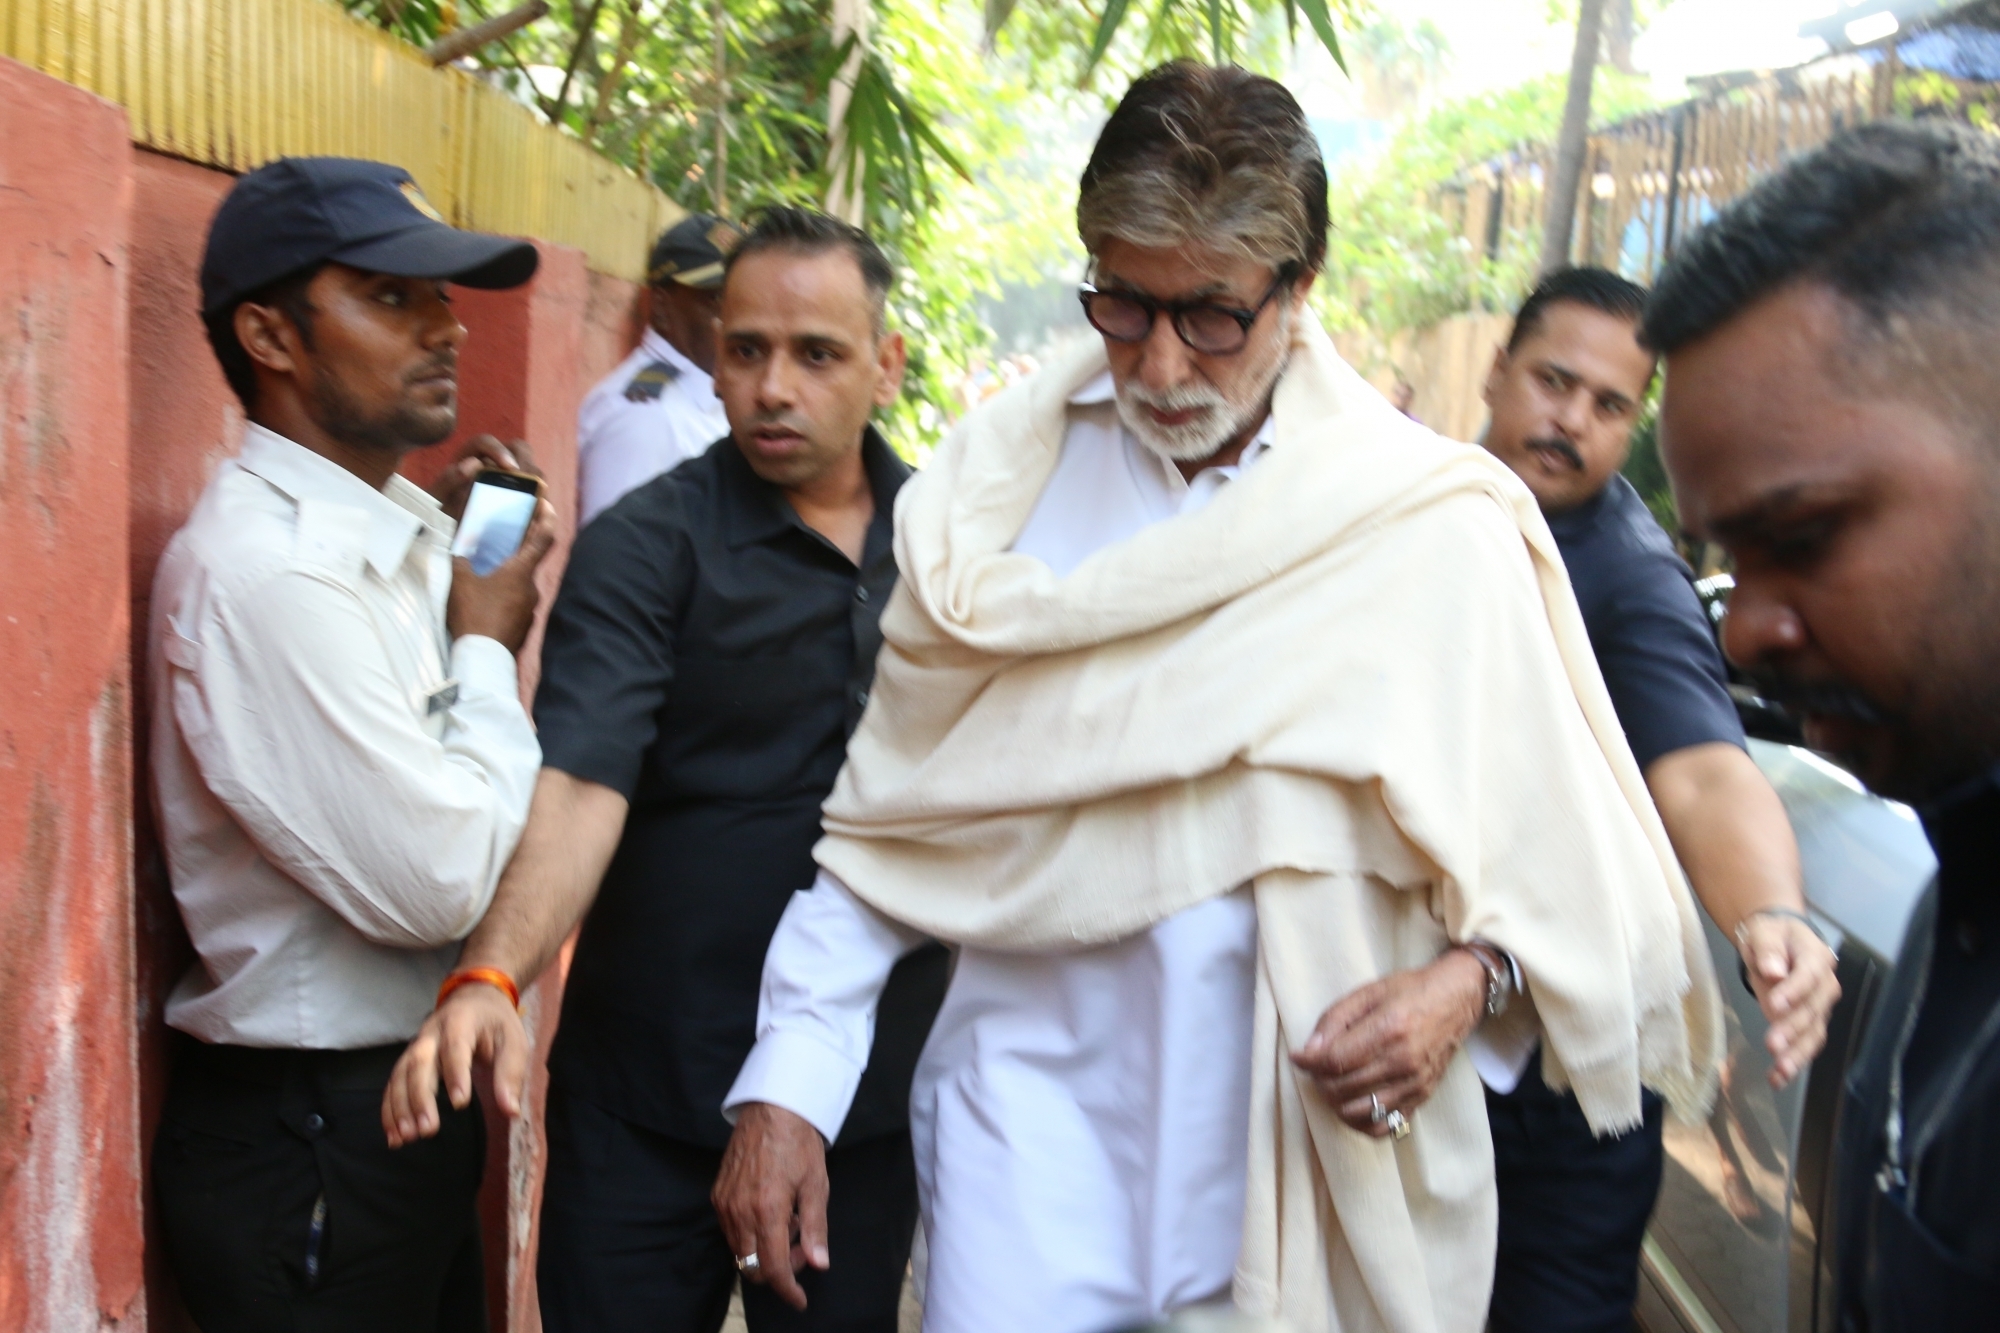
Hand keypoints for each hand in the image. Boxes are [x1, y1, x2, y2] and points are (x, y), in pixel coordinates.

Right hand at [381, 980, 530, 1147]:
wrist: (474, 999)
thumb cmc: (496, 1023)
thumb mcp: (514, 1041)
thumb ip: (511, 1074)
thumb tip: (511, 1112)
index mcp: (462, 1021)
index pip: (455, 1047)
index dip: (455, 1073)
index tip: (460, 1103)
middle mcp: (432, 1032)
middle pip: (419, 1062)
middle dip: (420, 1097)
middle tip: (427, 1130)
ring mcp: (416, 1045)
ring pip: (400, 1074)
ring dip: (400, 1107)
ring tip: (407, 1138)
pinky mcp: (408, 1060)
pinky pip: (393, 1084)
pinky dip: (390, 1110)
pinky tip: (394, 1136)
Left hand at [429, 435, 544, 520]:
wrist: (446, 533)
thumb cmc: (439, 512)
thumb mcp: (436, 498)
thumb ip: (447, 480)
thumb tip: (473, 464)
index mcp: (470, 456)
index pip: (485, 443)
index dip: (499, 451)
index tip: (510, 468)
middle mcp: (493, 462)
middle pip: (518, 449)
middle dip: (527, 463)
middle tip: (531, 483)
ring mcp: (510, 478)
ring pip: (532, 470)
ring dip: (537, 483)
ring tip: (537, 501)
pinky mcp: (521, 496)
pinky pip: (537, 493)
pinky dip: (540, 502)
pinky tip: (537, 514)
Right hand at [446, 498, 557, 653]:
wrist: (482, 660)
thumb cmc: (473, 616)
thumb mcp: (459, 581)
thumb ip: (461, 560)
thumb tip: (460, 551)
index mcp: (521, 572)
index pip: (544, 538)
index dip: (547, 517)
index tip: (545, 504)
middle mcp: (532, 589)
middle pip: (528, 562)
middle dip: (514, 551)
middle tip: (498, 542)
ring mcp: (530, 610)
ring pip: (519, 586)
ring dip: (505, 579)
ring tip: (483, 578)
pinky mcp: (523, 627)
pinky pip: (515, 606)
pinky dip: (503, 600)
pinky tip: (484, 605)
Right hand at [712, 1103, 830, 1310]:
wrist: (771, 1109)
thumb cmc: (798, 1144)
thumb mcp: (817, 1185)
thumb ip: (816, 1228)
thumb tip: (820, 1264)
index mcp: (768, 1211)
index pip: (773, 1269)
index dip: (787, 1290)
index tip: (799, 1300)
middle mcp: (740, 1212)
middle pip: (753, 1268)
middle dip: (779, 1269)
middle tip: (803, 1245)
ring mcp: (725, 1204)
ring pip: (740, 1252)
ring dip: (764, 1251)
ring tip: (790, 1223)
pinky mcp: (717, 1195)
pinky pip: (731, 1231)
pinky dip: (751, 1234)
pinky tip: (772, 1213)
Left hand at [1291, 948, 1486, 1135]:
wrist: (1456, 1000)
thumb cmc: (1410, 991)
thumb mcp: (1368, 992)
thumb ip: (1334, 1020)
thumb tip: (1308, 1051)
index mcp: (1388, 1029)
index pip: (1334, 1060)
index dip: (1308, 1062)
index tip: (1298, 1057)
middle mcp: (1402, 1061)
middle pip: (1342, 1088)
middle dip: (1319, 1080)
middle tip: (1317, 1067)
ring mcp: (1414, 1084)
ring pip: (1358, 1111)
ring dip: (1335, 1101)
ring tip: (1332, 1083)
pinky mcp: (1421, 1098)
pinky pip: (1384, 1126)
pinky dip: (1360, 1122)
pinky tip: (1352, 1104)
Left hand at [1736, 911, 1839, 1087]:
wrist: (1780, 940)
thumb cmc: (1773, 935)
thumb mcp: (1765, 932)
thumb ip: (1768, 949)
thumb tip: (1774, 971)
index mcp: (1816, 957)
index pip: (1809, 975)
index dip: (1794, 991)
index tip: (1774, 1005)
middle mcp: (1824, 985)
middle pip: (1813, 1009)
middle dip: (1793, 1028)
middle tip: (1773, 1044)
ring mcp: (1819, 1007)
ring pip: (1813, 1033)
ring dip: (1797, 1053)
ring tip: (1780, 1070)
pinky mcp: (1808, 1023)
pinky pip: (1805, 1044)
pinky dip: (1793, 1062)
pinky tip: (1777, 1078)